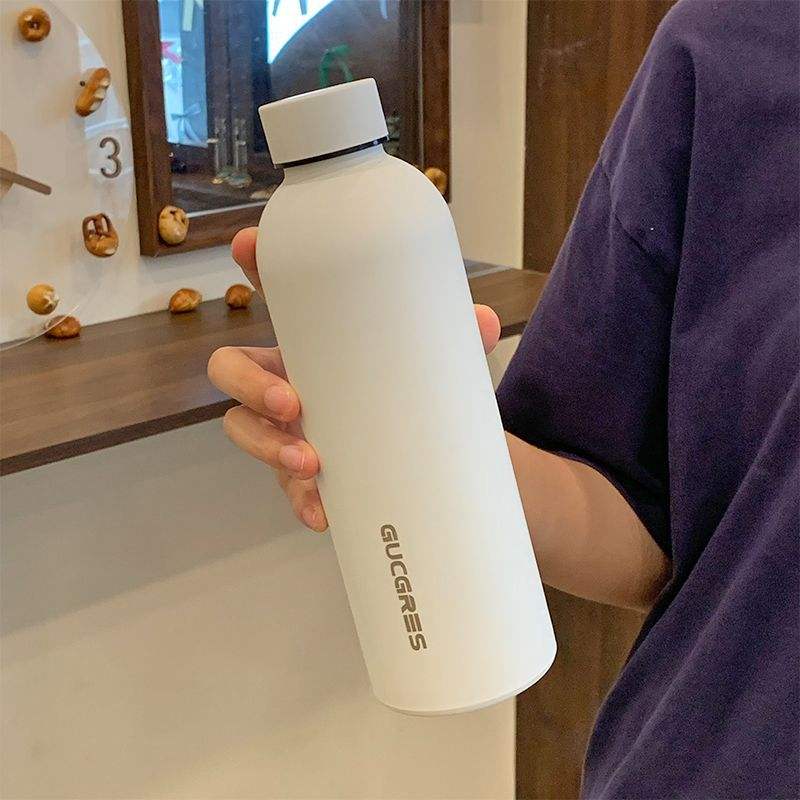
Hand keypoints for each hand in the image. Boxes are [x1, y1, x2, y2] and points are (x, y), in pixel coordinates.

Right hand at [208, 227, 502, 532]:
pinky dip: (300, 499)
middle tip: (290, 402)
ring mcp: (283, 427)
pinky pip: (282, 485)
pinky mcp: (296, 472)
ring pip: (242, 428)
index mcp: (310, 341)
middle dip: (248, 383)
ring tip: (309, 462)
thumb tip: (481, 323)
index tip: (250, 244)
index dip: (254, 267)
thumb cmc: (406, 391)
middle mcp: (283, 378)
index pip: (275, 296)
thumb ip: (454, 340)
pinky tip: (322, 511)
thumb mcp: (430, 363)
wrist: (423, 454)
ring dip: (267, 445)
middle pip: (230, 368)